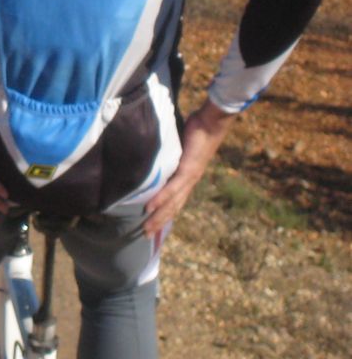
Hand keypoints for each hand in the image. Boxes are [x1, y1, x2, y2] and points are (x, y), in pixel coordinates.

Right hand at [144, 97, 234, 237]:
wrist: (212, 123)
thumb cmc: (198, 128)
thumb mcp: (180, 143)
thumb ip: (171, 149)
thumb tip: (156, 147)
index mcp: (188, 177)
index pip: (175, 200)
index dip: (165, 213)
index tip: (154, 224)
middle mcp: (189, 181)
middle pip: (173, 207)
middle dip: (159, 222)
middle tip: (146, 235)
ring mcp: (189, 177)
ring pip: (172, 203)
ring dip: (159, 217)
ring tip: (146, 228)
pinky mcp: (187, 170)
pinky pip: (172, 188)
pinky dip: (161, 199)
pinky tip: (150, 207)